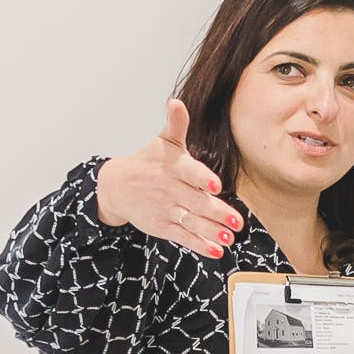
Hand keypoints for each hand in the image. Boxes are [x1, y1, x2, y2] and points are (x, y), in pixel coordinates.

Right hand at [96, 98, 238, 258]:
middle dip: (216, 212)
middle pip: (196, 202)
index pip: (189, 171)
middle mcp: (170, 189)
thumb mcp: (162, 142)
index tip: (215, 184)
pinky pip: (183, 237)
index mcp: (173, 167)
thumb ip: (175, 124)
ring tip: (229, 239)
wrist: (117, 186)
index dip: (202, 178)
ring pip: (192, 222)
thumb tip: (176, 102)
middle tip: (236, 221)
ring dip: (211, 232)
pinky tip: (216, 251)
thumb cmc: (147, 162)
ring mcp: (167, 209)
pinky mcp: (164, 226)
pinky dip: (199, 245)